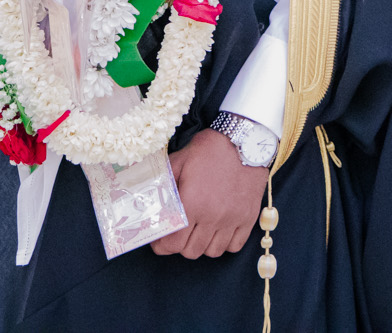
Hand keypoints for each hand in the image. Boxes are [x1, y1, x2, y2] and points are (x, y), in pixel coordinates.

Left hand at [151, 127, 269, 258]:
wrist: (245, 140)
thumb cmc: (209, 150)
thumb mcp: (178, 161)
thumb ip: (161, 183)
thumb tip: (143, 199)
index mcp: (192, 203)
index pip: (172, 244)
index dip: (162, 246)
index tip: (160, 240)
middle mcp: (213, 216)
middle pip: (191, 251)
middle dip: (180, 246)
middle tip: (179, 233)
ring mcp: (233, 218)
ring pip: (212, 252)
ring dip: (202, 245)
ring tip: (199, 232)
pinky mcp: (249, 217)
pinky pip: (234, 246)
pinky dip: (224, 244)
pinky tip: (218, 231)